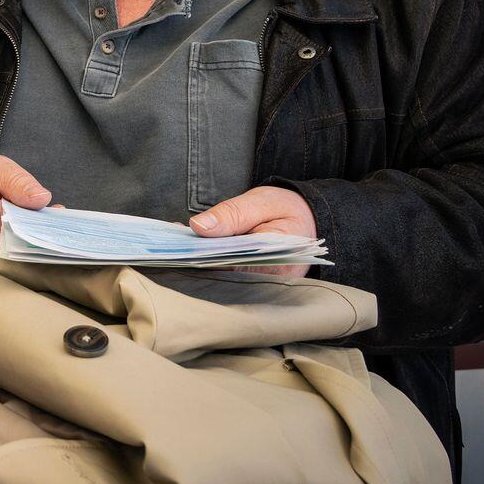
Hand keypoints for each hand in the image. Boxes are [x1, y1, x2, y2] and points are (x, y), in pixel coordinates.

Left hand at [189, 185, 317, 276]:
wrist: (309, 218)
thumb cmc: (287, 208)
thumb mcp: (261, 202)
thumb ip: (231, 214)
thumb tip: (198, 226)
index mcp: (275, 257)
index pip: (230, 266)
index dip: (203, 258)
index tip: (180, 246)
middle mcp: (269, 277)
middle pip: (224, 276)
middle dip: (197, 261)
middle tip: (174, 246)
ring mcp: (262, 282)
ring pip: (224, 277)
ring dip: (201, 263)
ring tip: (178, 246)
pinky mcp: (254, 279)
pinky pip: (228, 274)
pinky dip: (210, 262)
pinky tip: (192, 249)